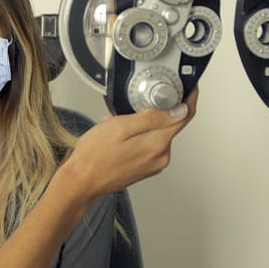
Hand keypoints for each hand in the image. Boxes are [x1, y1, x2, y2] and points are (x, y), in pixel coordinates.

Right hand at [64, 86, 197, 198]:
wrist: (80, 182)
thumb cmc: (94, 157)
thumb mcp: (120, 127)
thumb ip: (153, 117)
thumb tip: (179, 109)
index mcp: (158, 144)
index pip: (185, 114)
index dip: (187, 96)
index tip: (186, 86)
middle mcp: (160, 157)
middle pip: (168, 123)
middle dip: (151, 112)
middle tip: (128, 110)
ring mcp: (153, 165)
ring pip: (155, 134)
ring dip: (139, 125)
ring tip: (115, 128)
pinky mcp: (145, 169)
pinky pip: (146, 145)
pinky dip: (135, 137)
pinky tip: (117, 139)